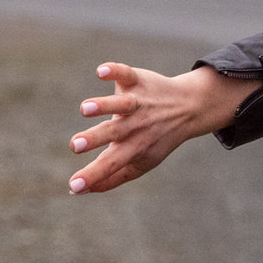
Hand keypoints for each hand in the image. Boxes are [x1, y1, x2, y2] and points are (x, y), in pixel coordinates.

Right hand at [67, 63, 254, 194]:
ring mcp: (137, 102)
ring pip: (121, 104)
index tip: (73, 185)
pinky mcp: (137, 80)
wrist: (190, 107)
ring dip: (103, 105)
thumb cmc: (156, 139)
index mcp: (133, 148)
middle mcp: (136, 125)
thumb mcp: (140, 164)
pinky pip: (126, 74)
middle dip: (94, 139)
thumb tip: (77, 191)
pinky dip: (115, 71)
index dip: (92, 175)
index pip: (110, 164)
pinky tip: (102, 71)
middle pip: (113, 133)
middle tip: (74, 145)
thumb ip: (110, 178)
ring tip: (85, 108)